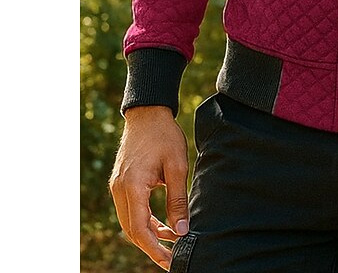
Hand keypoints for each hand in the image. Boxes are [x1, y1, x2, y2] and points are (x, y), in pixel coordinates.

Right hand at [109, 105, 189, 270]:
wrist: (147, 114)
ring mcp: (118, 187)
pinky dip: (144, 220)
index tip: (169, 260)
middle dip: (151, 245)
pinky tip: (162, 224)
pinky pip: (130, 210)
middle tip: (171, 257)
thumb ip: (178, 200)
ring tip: (171, 241)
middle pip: (131, 229)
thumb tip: (182, 229)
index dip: (153, 248)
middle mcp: (119, 190)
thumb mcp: (177, 166)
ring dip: (149, 233)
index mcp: (132, 186)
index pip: (138, 229)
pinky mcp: (121, 183)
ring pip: (130, 221)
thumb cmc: (164, 137)